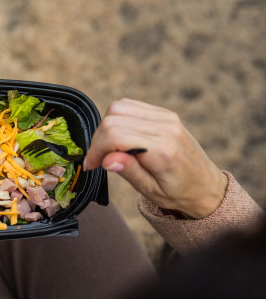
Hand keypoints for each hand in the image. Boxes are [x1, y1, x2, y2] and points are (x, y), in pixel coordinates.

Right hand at [83, 98, 227, 218]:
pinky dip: (118, 119)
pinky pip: (130, 106)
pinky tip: (121, 138)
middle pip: (114, 118)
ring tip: (109, 148)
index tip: (91, 164)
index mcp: (162, 150)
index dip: (96, 149)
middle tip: (99, 159)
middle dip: (99, 139)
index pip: (116, 135)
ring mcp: (166, 117)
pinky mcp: (164, 113)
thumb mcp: (151, 190)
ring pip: (119, 107)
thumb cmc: (179, 192)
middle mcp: (165, 127)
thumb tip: (106, 159)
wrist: (206, 186)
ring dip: (106, 127)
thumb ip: (128, 171)